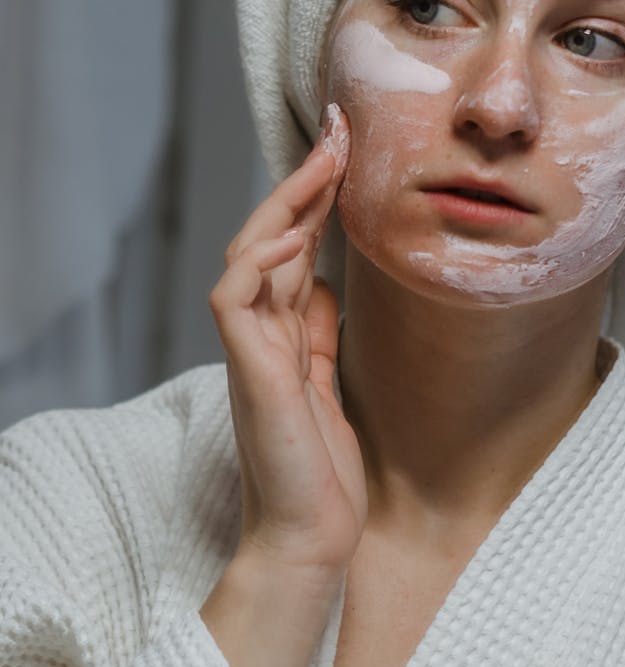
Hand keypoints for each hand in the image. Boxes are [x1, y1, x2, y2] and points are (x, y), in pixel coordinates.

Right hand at [208, 105, 365, 574]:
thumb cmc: (321, 468)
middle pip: (268, 235)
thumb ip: (316, 330)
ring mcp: (249, 350)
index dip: (315, 195)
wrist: (314, 536)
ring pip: (247, 253)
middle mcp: (259, 332)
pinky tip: (292, 233)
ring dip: (286, 202)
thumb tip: (320, 280)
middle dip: (304, 180)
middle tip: (340, 131)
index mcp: (280, 332)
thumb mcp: (328, 380)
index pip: (291, 245)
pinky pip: (234, 299)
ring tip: (325, 160)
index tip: (348, 147)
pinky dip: (257, 260)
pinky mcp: (249, 371)